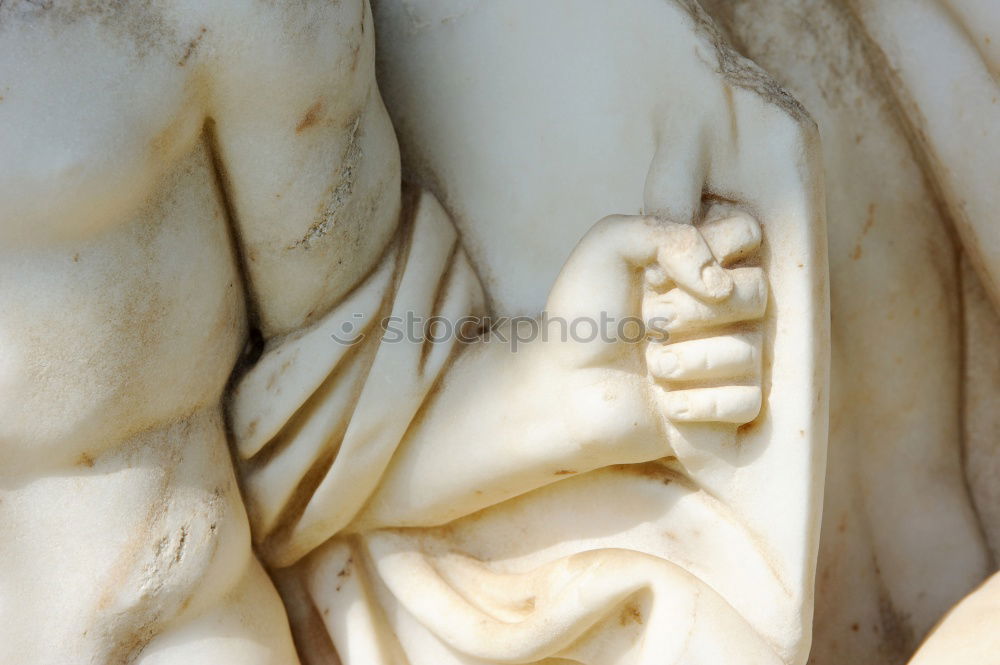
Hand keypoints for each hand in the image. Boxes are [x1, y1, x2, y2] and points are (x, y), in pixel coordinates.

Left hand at [544, 206, 765, 457]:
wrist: (562, 388)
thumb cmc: (584, 316)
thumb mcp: (608, 247)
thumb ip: (667, 234)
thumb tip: (720, 284)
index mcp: (701, 262)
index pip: (748, 233)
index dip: (716, 249)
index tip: (663, 272)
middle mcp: (724, 307)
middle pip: (757, 292)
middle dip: (693, 310)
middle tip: (649, 322)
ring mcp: (730, 359)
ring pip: (750, 351)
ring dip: (686, 360)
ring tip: (652, 367)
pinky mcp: (728, 409)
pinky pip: (746, 401)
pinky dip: (697, 404)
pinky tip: (665, 404)